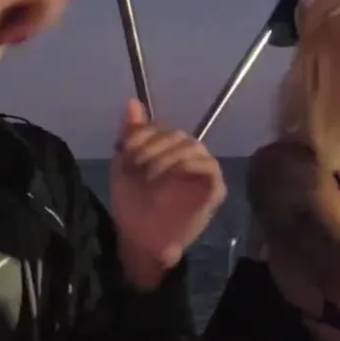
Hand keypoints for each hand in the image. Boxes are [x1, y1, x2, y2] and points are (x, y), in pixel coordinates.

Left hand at [110, 100, 226, 290]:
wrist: (140, 239)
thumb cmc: (133, 205)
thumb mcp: (124, 166)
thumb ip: (131, 134)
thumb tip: (131, 101)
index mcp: (167, 150)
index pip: (161, 128)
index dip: (143, 134)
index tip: (125, 149)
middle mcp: (188, 157)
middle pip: (178, 136)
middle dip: (154, 146)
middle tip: (137, 164)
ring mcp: (203, 173)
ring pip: (194, 148)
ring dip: (169, 156)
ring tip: (150, 173)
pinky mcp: (214, 189)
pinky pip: (210, 168)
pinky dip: (190, 166)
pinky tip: (172, 174)